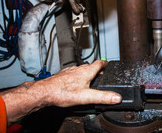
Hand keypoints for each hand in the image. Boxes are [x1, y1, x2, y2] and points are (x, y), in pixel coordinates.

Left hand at [0, 60, 120, 123]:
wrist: (44, 92)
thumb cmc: (62, 93)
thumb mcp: (86, 97)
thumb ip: (102, 97)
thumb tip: (117, 97)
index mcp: (86, 71)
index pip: (99, 63)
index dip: (105, 63)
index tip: (109, 64)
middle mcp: (78, 69)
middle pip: (90, 67)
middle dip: (97, 70)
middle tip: (101, 75)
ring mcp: (69, 71)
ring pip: (81, 70)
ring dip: (86, 73)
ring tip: (89, 80)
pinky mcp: (62, 75)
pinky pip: (72, 74)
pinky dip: (76, 77)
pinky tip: (74, 85)